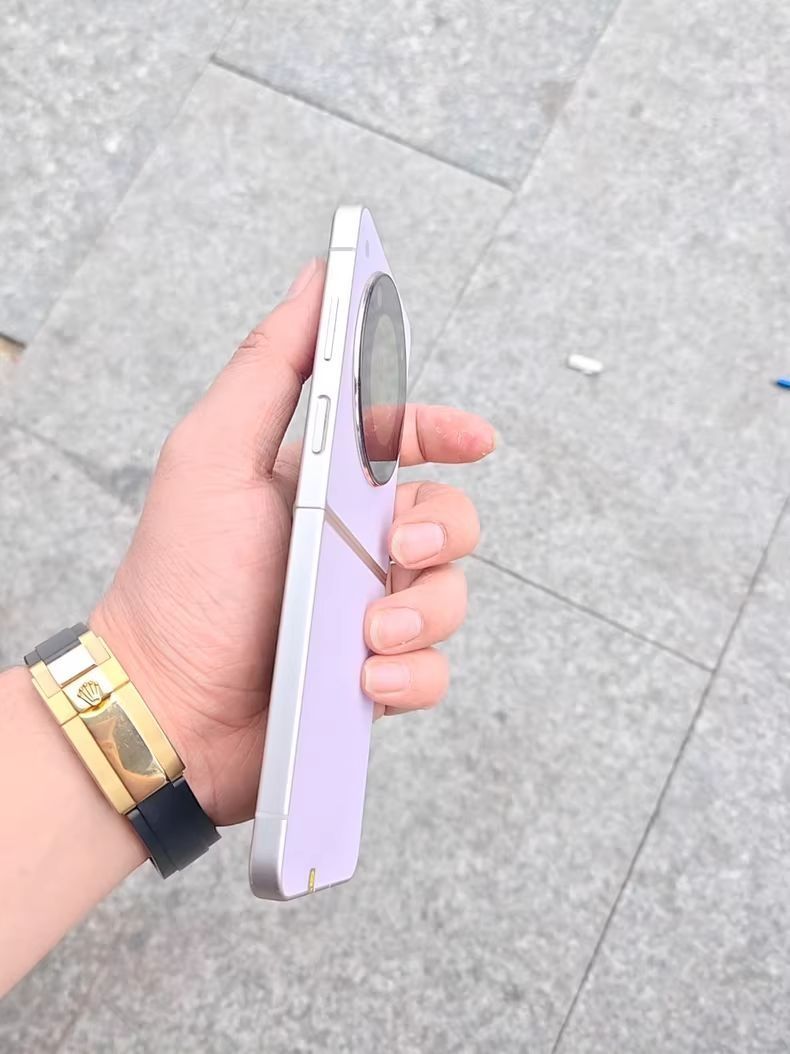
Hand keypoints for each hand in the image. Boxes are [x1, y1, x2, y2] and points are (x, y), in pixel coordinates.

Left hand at [92, 259, 494, 825]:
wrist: (166, 706)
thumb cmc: (179, 581)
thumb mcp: (215, 455)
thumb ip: (272, 366)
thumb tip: (315, 280)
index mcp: (318, 484)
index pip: (402, 441)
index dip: (445, 431)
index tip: (475, 438)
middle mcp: (349, 544)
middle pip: (448, 519)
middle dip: (443, 533)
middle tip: (398, 552)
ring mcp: (365, 610)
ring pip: (451, 596)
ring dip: (421, 614)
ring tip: (365, 634)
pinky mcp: (373, 675)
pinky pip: (433, 669)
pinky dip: (410, 675)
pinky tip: (366, 678)